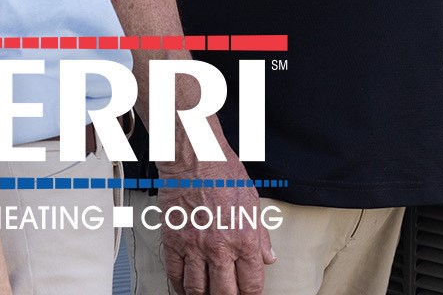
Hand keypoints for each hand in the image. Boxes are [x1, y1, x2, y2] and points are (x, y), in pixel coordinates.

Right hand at [157, 155, 274, 294]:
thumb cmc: (225, 174)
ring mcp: (194, 247)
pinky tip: (185, 289)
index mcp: (244, 239)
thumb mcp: (254, 202)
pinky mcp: (173, 242)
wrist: (195, 160)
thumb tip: (269, 258)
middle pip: (224, 292)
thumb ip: (261, 235)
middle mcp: (220, 248)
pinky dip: (180, 286)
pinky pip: (175, 275)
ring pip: (197, 289)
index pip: (251, 282)